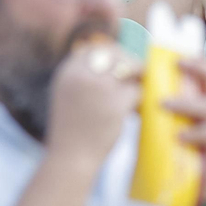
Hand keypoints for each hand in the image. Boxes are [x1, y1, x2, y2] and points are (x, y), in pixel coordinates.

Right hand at [45, 40, 142, 170]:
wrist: (70, 157)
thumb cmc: (71, 129)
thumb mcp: (67, 94)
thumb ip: (82, 76)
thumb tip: (111, 60)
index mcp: (68, 71)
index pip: (95, 48)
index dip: (111, 53)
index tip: (121, 62)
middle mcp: (82, 75)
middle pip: (114, 54)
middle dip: (128, 61)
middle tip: (136, 73)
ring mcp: (99, 88)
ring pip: (128, 69)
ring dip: (135, 78)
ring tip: (133, 93)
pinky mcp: (115, 104)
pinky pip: (136, 91)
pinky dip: (138, 100)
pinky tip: (133, 111)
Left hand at [162, 55, 205, 203]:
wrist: (196, 179)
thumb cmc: (179, 139)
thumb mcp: (169, 116)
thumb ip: (157, 98)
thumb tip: (129, 81)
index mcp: (203, 94)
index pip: (205, 67)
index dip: (195, 56)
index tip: (176, 51)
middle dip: (198, 68)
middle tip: (176, 65)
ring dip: (187, 103)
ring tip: (164, 104)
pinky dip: (194, 133)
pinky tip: (178, 136)